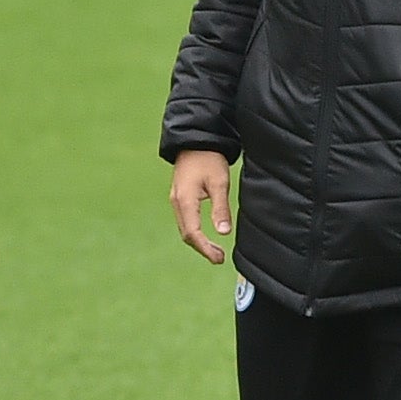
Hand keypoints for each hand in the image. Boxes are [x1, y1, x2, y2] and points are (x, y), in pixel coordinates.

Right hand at [170, 149, 232, 264]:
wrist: (195, 140)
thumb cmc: (209, 158)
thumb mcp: (219, 182)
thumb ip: (220, 208)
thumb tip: (223, 233)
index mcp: (185, 200)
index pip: (192, 233)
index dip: (205, 248)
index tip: (219, 259)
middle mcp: (177, 202)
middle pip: (186, 234)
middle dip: (202, 248)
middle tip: (220, 258)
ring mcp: (176, 200)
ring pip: (185, 228)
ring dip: (199, 241)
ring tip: (215, 251)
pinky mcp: (180, 197)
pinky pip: (185, 221)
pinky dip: (195, 232)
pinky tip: (206, 235)